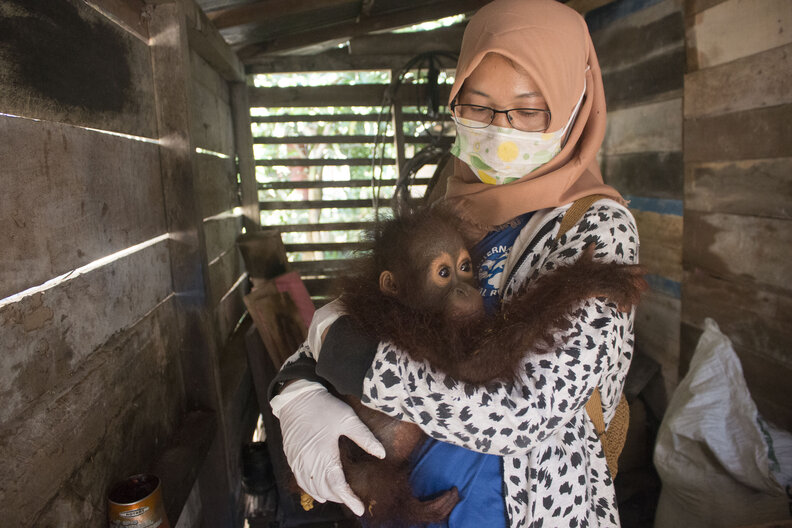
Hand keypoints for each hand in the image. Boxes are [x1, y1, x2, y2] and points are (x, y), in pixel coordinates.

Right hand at [270, 379, 385, 515]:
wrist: (296, 397)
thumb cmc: (324, 407)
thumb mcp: (348, 419)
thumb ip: (365, 438)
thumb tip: (382, 454)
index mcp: (324, 453)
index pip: (337, 485)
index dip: (349, 499)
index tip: (359, 508)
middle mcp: (309, 461)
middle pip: (324, 489)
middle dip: (339, 498)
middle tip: (353, 499)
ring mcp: (298, 460)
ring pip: (311, 487)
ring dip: (325, 495)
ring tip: (339, 497)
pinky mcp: (291, 457)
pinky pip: (300, 480)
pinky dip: (310, 489)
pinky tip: (318, 492)